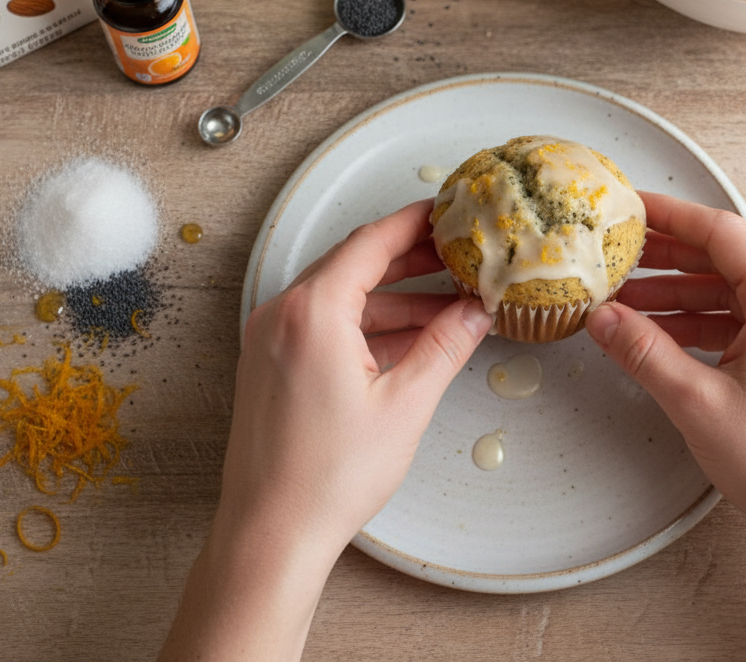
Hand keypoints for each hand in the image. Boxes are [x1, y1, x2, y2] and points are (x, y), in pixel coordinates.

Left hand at [159, 200, 490, 661]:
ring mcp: (270, 339)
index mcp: (312, 312)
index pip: (371, 242)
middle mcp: (282, 314)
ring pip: (341, 296)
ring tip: (449, 304)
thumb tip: (475, 312)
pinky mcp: (270, 365)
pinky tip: (410, 338)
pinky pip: (324, 325)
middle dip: (411, 259)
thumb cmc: (327, 478)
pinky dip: (367, 325)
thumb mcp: (405, 405)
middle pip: (354, 263)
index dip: (416, 223)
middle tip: (459, 255)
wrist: (271, 533)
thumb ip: (445, 347)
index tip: (449, 211)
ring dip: (393, 297)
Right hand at [585, 192, 745, 546]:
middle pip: (727, 258)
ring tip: (625, 303)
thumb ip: (643, 352)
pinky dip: (705, 322)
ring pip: (734, 291)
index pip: (720, 233)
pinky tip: (662, 334)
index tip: (629, 208)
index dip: (668, 216)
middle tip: (615, 256)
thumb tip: (601, 318)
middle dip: (667, 259)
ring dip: (681, 295)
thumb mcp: (697, 403)